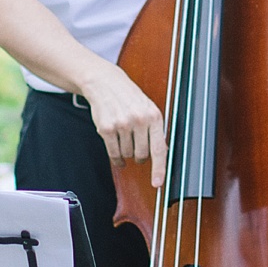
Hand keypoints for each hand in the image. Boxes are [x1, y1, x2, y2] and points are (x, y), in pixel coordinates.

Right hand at [80, 65, 166, 183]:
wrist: (105, 83)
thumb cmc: (129, 97)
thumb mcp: (148, 109)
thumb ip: (155, 130)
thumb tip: (162, 155)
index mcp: (154, 116)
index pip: (159, 149)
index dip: (159, 169)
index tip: (158, 183)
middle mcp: (139, 120)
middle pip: (141, 155)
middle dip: (140, 156)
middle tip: (136, 146)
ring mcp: (122, 124)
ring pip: (127, 154)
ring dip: (126, 153)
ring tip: (125, 139)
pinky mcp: (106, 128)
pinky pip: (113, 153)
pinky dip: (116, 158)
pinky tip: (117, 154)